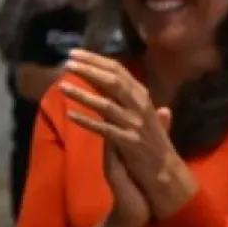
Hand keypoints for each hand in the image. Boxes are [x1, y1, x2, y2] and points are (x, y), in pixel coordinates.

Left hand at [60, 49, 196, 216]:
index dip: (96, 60)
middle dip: (89, 70)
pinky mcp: (129, 143)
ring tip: (62, 87)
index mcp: (142, 97)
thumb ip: (128, 98)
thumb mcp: (141, 115)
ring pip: (107, 104)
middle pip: (113, 82)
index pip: (119, 71)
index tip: (74, 54)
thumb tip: (117, 79)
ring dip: (83, 95)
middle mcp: (141, 107)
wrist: (165, 172)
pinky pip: (105, 130)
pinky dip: (87, 122)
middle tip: (67, 62)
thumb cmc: (152, 143)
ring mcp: (135, 125)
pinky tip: (70, 116)